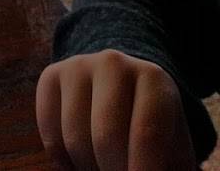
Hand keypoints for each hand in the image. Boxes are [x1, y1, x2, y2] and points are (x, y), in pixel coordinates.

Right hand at [36, 51, 198, 169]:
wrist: (122, 88)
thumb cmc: (152, 129)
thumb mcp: (172, 146)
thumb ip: (168, 167)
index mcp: (153, 80)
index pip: (146, 135)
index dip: (142, 170)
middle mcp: (114, 63)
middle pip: (106, 137)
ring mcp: (78, 66)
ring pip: (75, 139)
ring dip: (89, 168)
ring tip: (104, 167)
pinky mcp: (51, 76)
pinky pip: (50, 135)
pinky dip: (63, 162)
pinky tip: (81, 159)